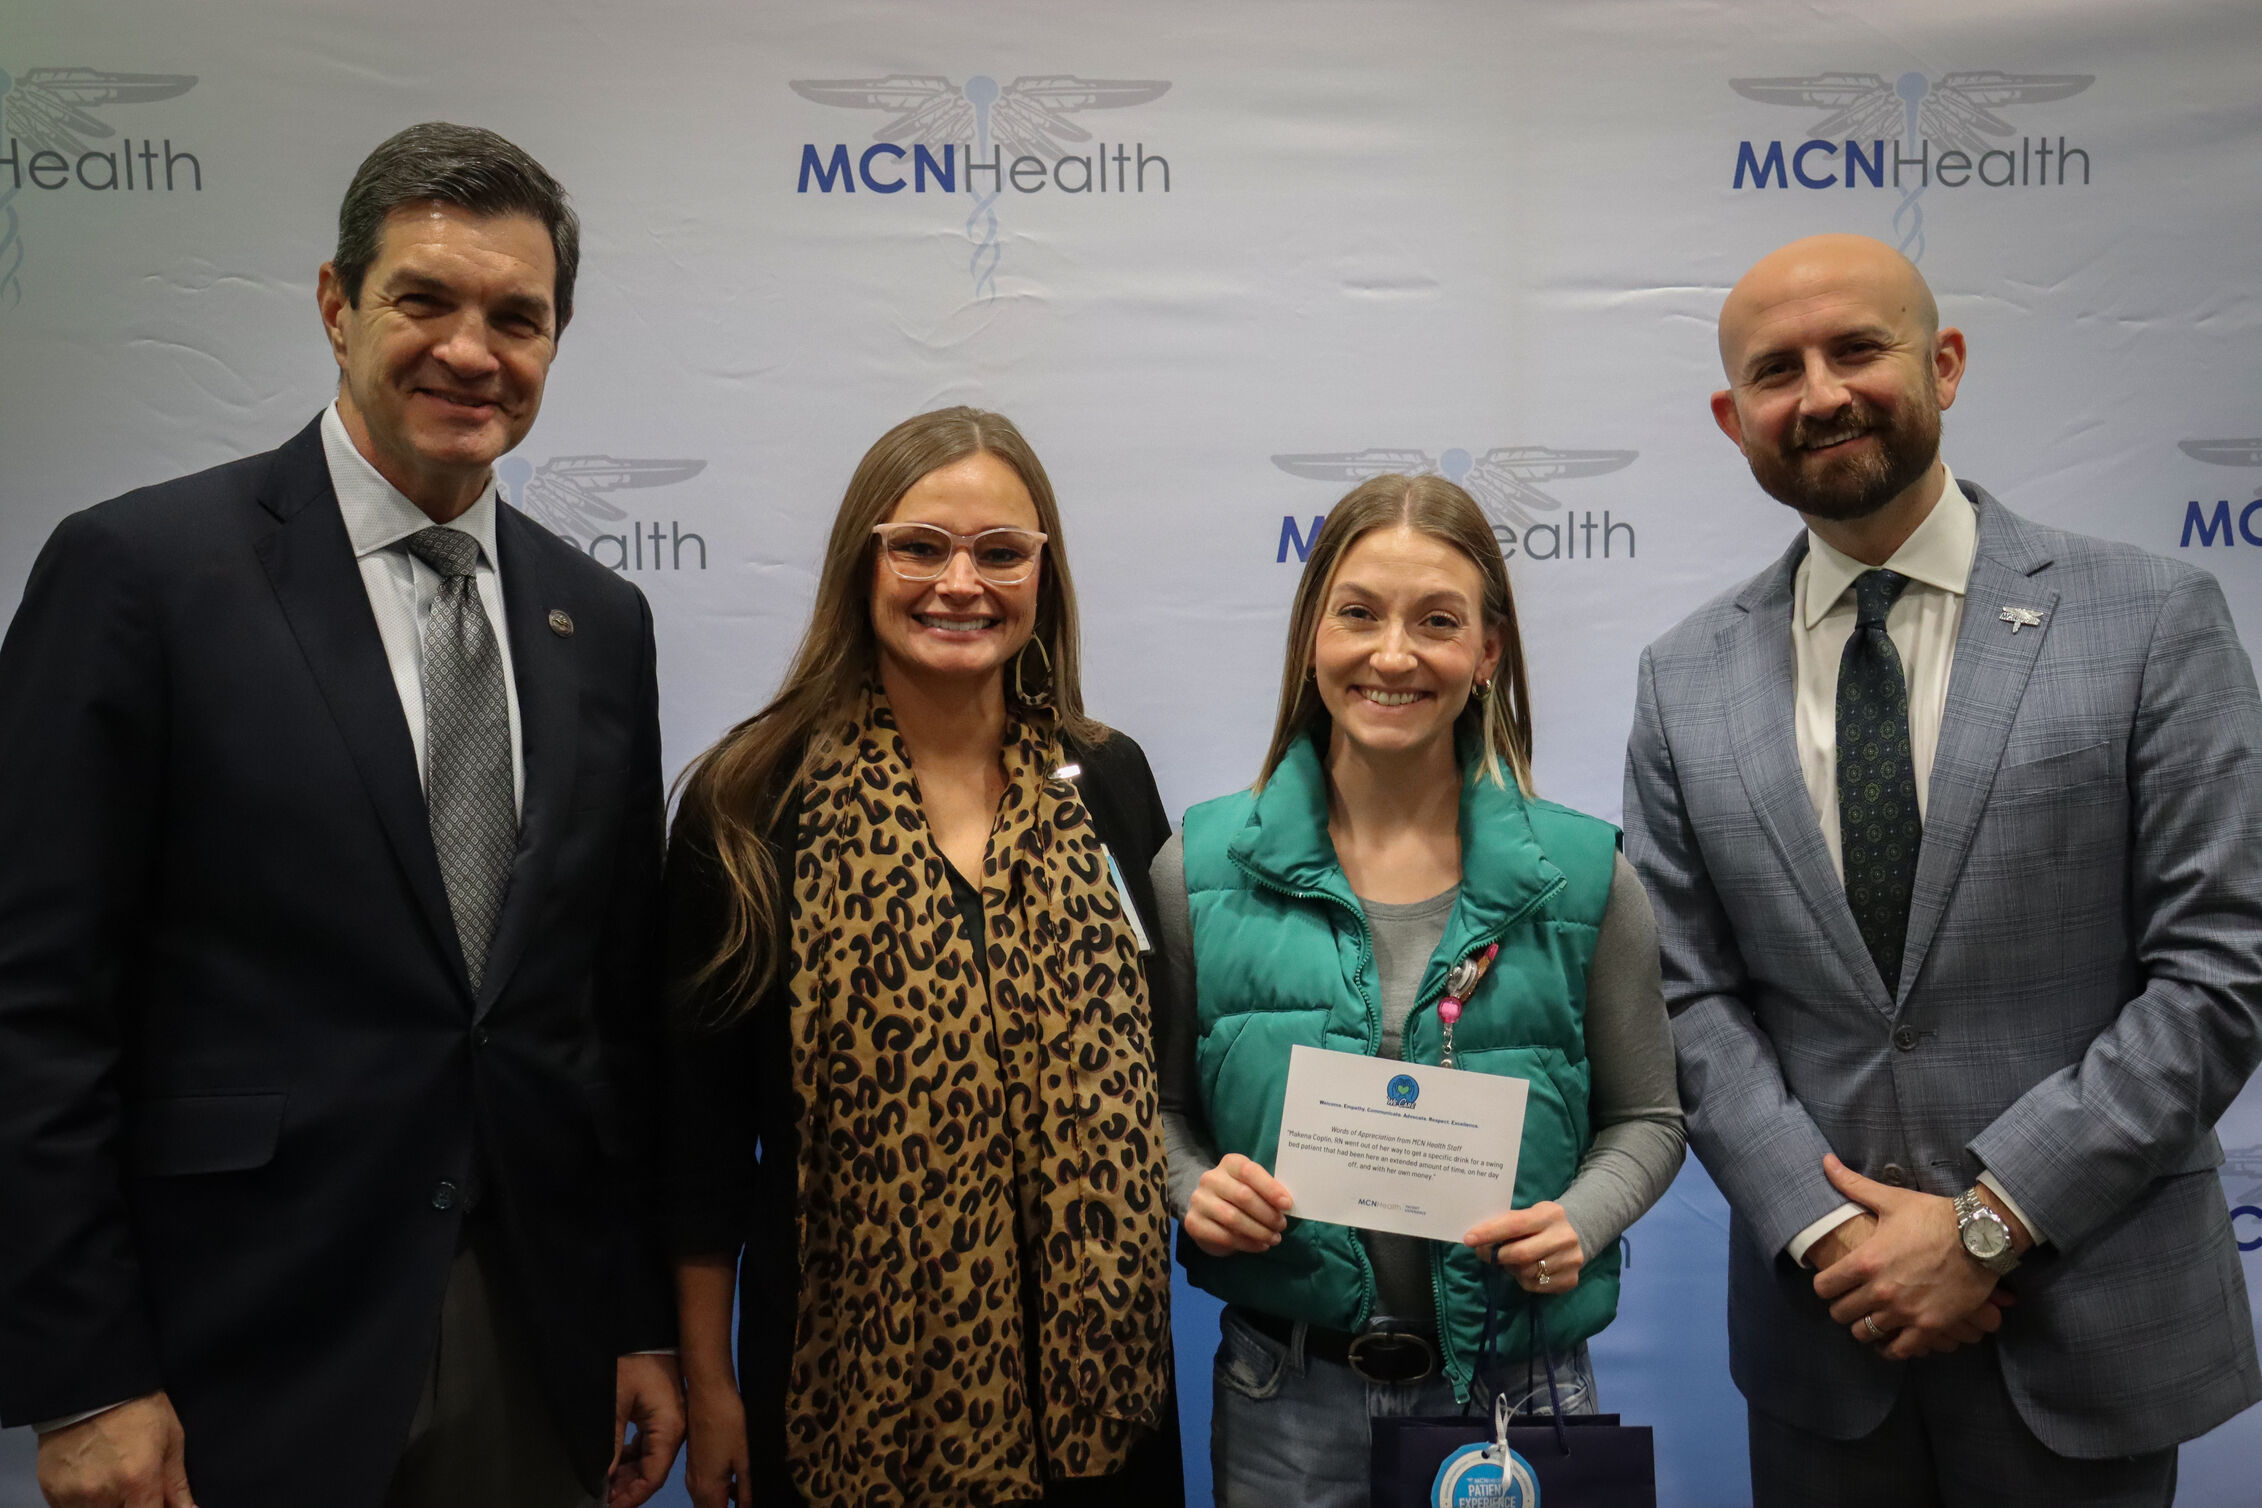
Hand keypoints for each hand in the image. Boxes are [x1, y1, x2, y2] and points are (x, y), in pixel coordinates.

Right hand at [35, 1393, 193, 1507]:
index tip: (152, 1501)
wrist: (93, 1385)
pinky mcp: (50, 1491)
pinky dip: (82, 1503)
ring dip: (106, 1505)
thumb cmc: (141, 1409)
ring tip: (112, 1478)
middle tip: (133, 1488)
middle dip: (130, 1506)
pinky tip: (91, 1480)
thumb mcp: (171, 1440)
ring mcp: (72, 1495)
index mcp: (138, 1481)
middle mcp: (102, 1494)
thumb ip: (176, 1485)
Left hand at [608, 1354, 685, 1507]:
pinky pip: (649, 1445)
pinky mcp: (661, 1413)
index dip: (632, 1497)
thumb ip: (611, 1445)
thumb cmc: (631, 1362)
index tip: (609, 1507)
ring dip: (628, 1474)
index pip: (653, 1476)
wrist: (641, 1329)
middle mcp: (675, 1429)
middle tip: (602, 1498)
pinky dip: (631, 1458)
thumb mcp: (614, 1405)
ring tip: (604, 1485)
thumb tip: (605, 1479)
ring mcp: (670, 1421)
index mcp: (670, 1428)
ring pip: (650, 1459)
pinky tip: (614, 1465)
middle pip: (653, 1471)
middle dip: (628, 1488)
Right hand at [682, 1374, 751, 1507]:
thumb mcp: (745, 1460)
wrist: (708, 1394)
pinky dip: (721, 1493)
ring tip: (748, 1496)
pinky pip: (707, 1489)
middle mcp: (695, 1488)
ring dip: (726, 1504)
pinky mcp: (695, 1464)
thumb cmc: (729, 1424)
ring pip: (709, 1503)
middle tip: (751, 1502)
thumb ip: (746, 1492)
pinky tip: (738, 1483)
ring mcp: (693, 1476)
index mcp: (707, 1491)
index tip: (751, 1507)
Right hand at [1184, 1154, 1291, 1256]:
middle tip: (1281, 1226)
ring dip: (1258, 1231)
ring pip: (1233, 1218)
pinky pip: (1223, 1236)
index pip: (1249, 1171)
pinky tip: (1259, 1246)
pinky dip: (1246, 1244)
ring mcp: (1199, 1200)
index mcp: (1229, 1163)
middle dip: (1267, 1214)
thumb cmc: (1239, 1197)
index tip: (1287, 1204)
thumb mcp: (1253, 1186)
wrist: (1208, 1212)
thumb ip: (1267, 1191)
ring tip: (1274, 1238)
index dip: (1270, 1188)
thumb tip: (1286, 1205)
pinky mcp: (1194, 1222)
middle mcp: (1211, 1178)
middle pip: (1243, 1196)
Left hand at [1464, 1202, 1585, 1294]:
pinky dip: (1522, 1280)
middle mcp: (1564, 1237)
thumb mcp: (1529, 1214)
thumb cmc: (1542, 1223)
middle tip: (1484, 1253)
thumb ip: (1507, 1224)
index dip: (1489, 1233)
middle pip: (1520, 1254)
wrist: (1578, 1234)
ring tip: (1510, 1260)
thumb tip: (1476, 1239)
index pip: (1515, 1224)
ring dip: (1510, 1268)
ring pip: (1526, 1272)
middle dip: (1497, 1255)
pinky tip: (1524, 1269)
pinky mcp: (1570, 1279)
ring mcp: (1570, 1260)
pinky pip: (1535, 1286)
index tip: (1468, 1239)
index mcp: (1550, 1214)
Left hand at [1812, 1155, 2000, 1360]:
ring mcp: (1905, 1312)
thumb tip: (1825, 1162)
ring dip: (1864, 1328)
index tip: (1832, 1283)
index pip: (1823, 1288)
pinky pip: (1901, 1351)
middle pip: (1840, 1314)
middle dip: (1842, 1307)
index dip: (1824, 1286)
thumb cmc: (1933, 1215)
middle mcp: (1880, 1291)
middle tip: (1851, 1301)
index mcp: (1865, 1261)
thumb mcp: (1890, 1199)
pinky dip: (1892, 1348)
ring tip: (1870, 1319)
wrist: (1981, 1235)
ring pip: (1865, 1334)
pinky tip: (1892, 1340)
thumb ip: (1852, 1185)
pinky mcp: (1930, 1327)